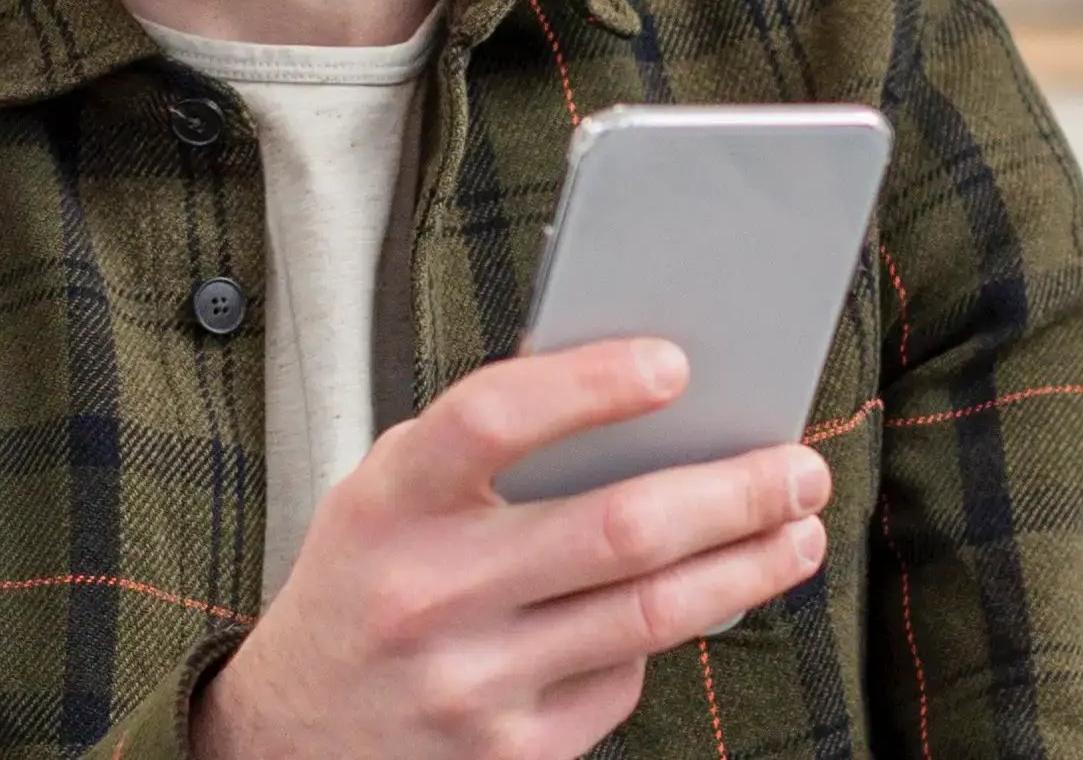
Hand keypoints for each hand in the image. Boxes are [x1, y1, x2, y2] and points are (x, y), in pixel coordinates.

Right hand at [190, 337, 831, 759]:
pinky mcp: (511, 755)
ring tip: (799, 530)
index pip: (493, 417)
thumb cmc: (363, 587)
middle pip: (618, 528)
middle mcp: (428, 594)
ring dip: (748, 565)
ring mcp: (472, 684)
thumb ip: (480, 448)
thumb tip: (633, 391)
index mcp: (389, 502)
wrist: (283, 745)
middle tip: (799, 466)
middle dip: (735, 492)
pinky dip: (665, 636)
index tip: (676, 362)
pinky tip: (693, 604)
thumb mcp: (384, 499)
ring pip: (651, 614)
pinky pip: (623, 679)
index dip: (590, 385)